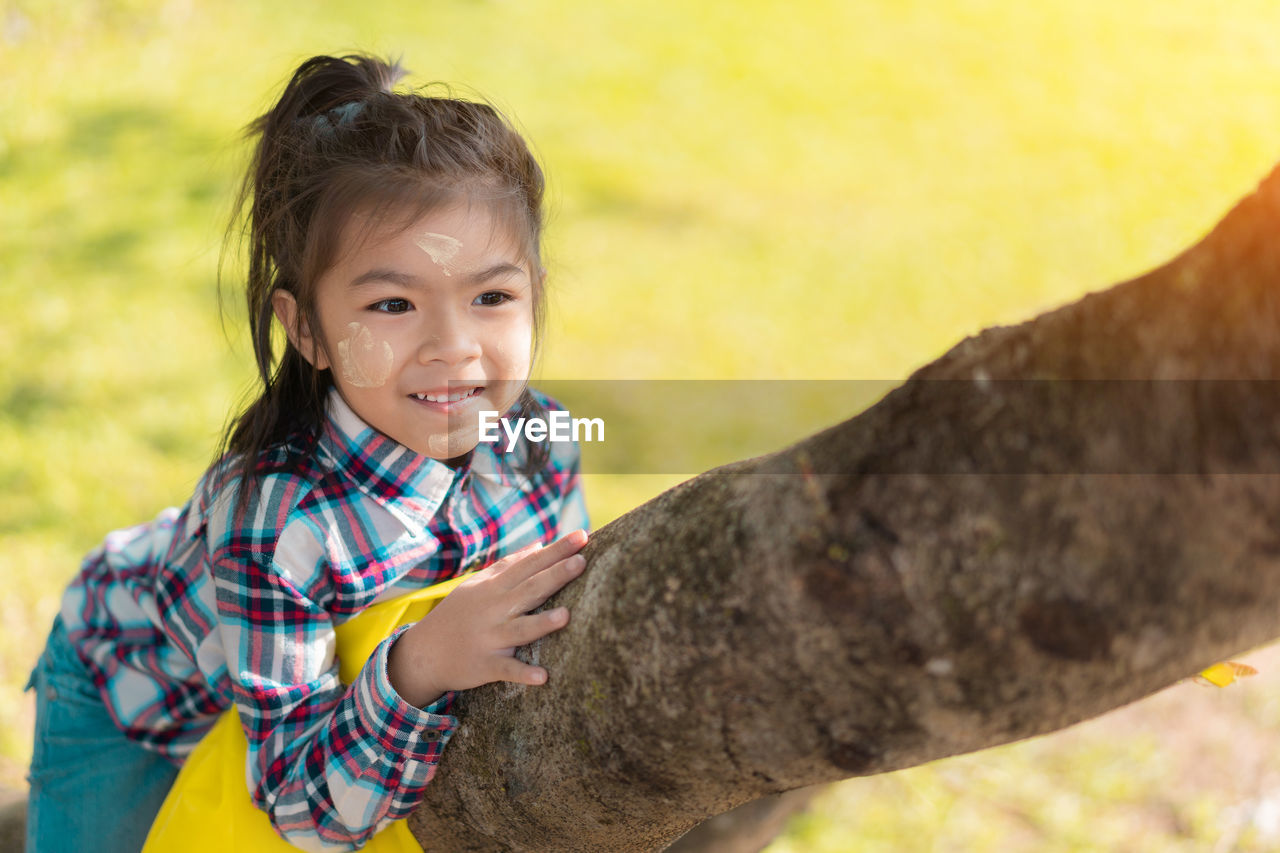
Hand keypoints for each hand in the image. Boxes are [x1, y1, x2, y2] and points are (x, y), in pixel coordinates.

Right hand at [387, 529, 587, 705]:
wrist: (424, 653)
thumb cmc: (459, 614)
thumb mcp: (479, 585)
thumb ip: (510, 566)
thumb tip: (539, 545)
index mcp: (495, 587)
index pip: (530, 564)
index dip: (556, 551)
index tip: (582, 536)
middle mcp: (494, 610)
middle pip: (529, 590)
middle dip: (555, 576)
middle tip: (582, 562)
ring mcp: (490, 638)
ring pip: (520, 630)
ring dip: (542, 623)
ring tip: (566, 616)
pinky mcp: (486, 666)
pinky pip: (507, 670)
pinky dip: (523, 673)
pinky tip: (542, 676)